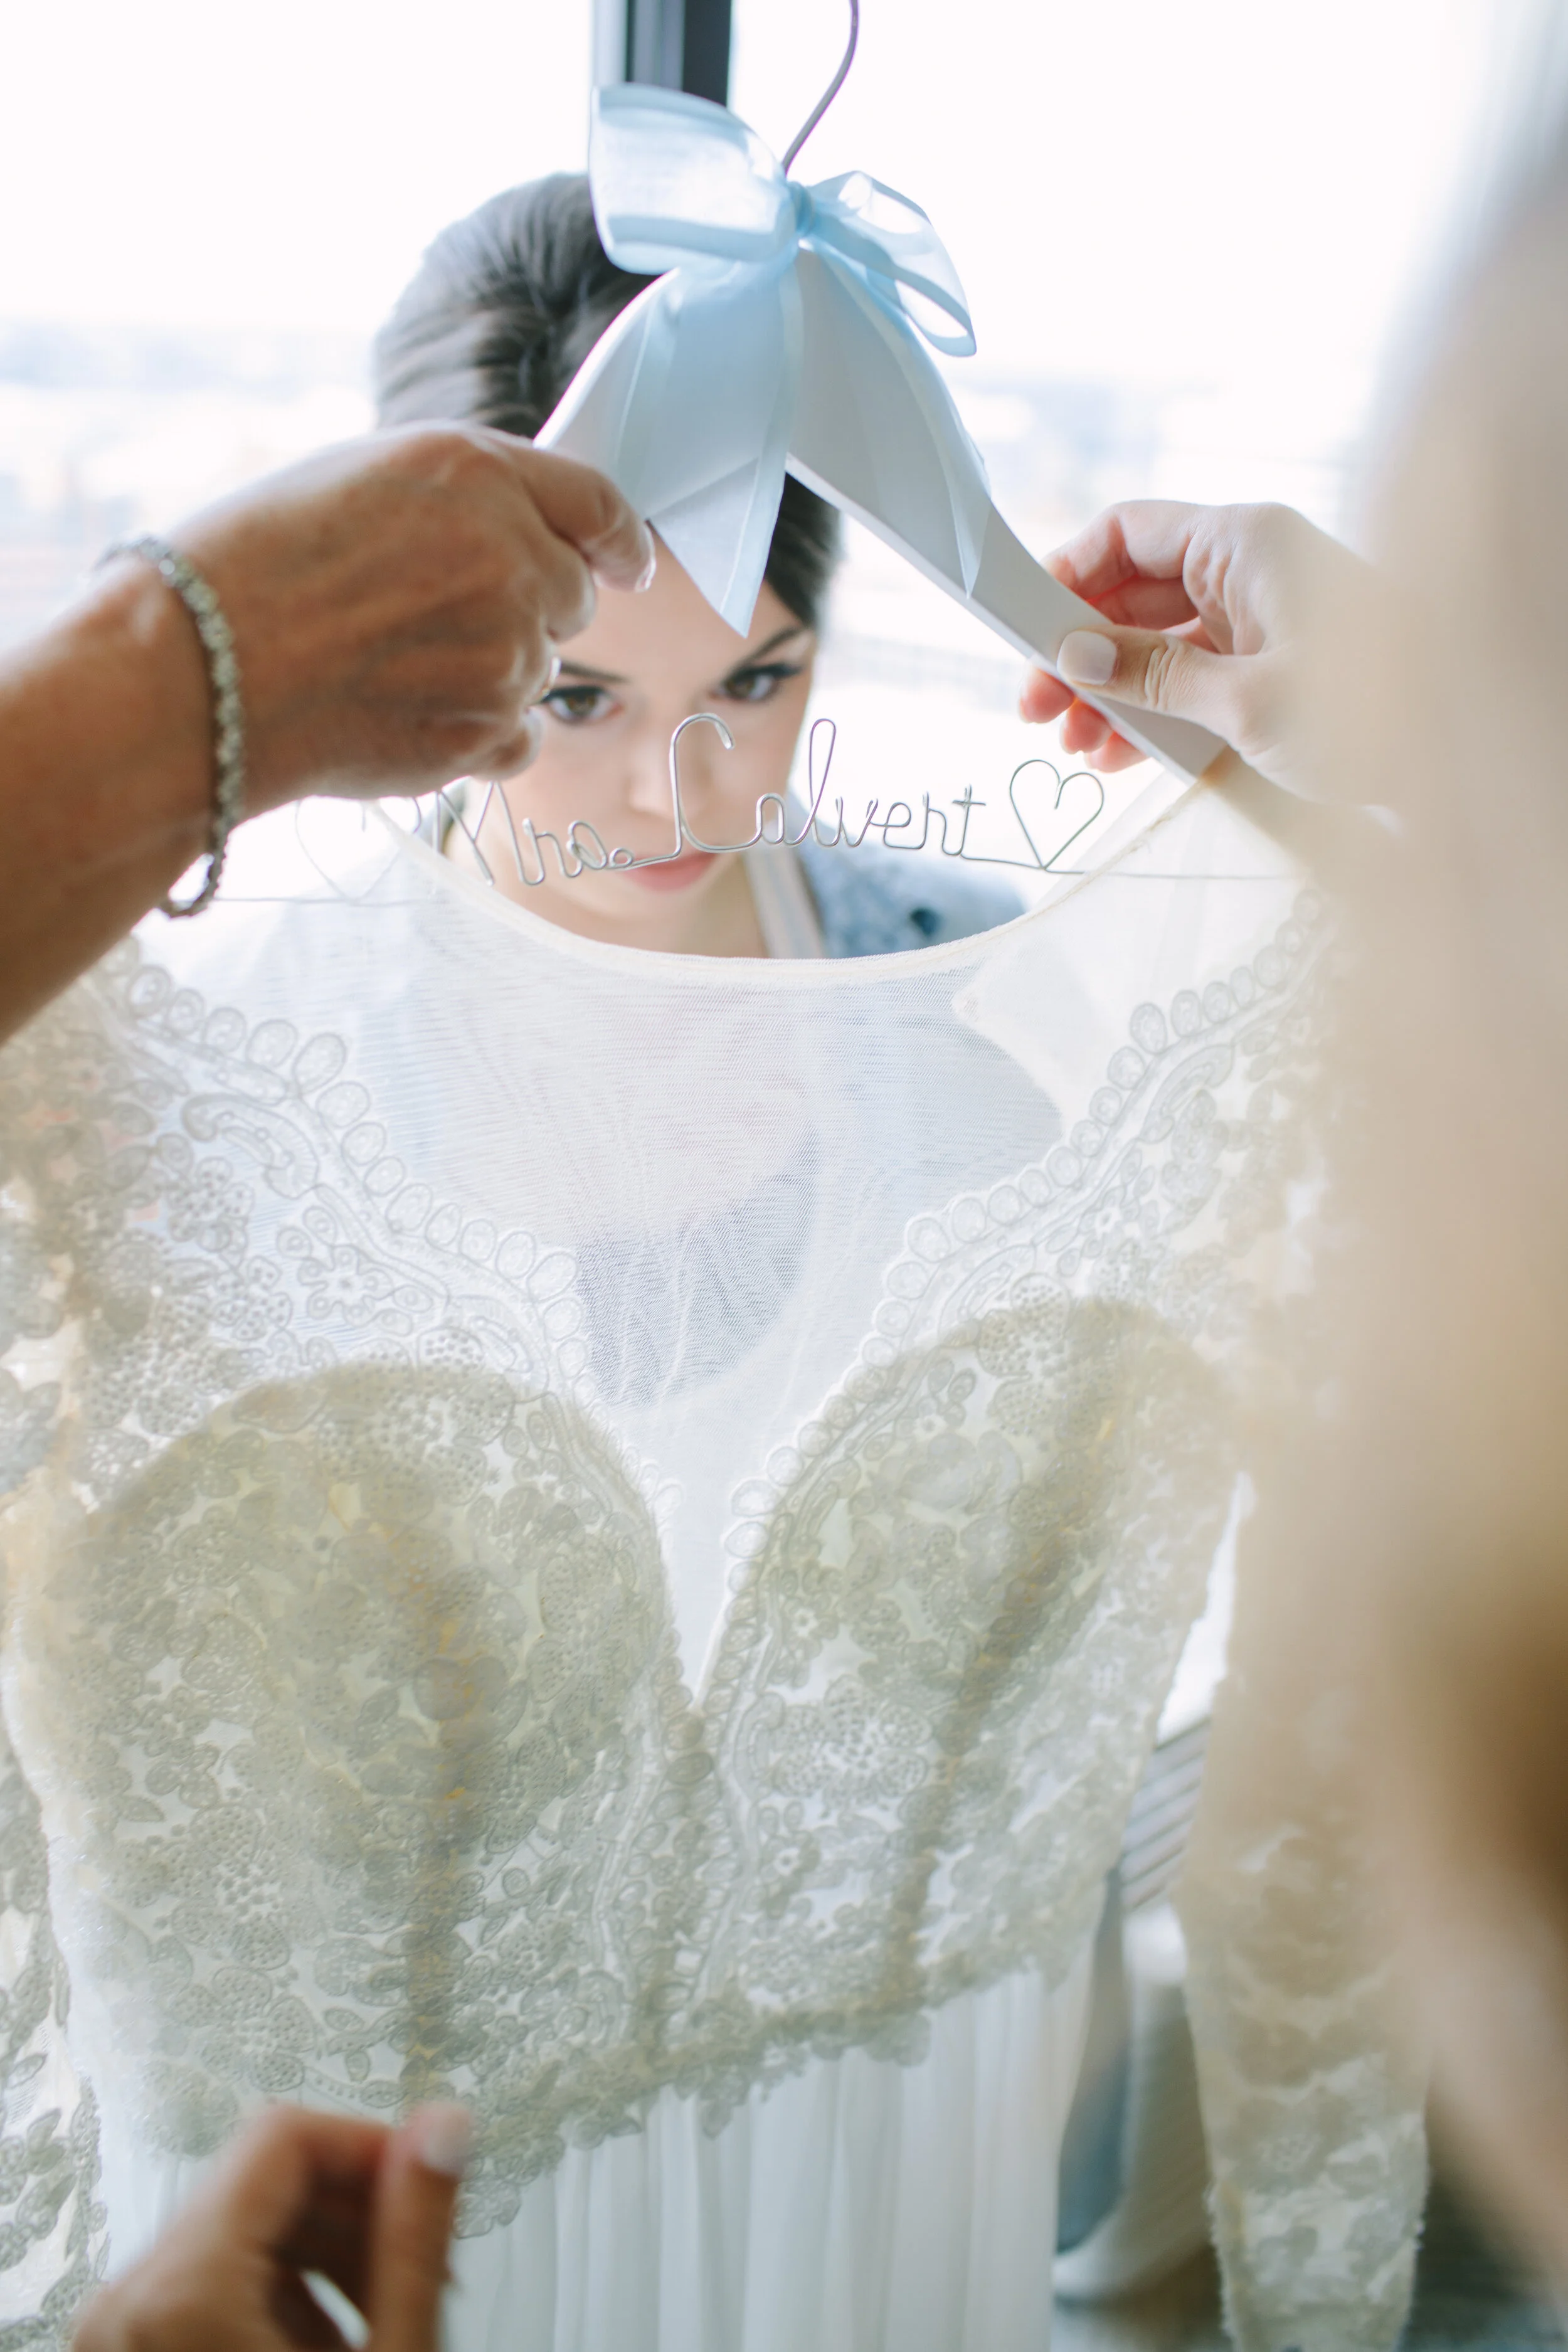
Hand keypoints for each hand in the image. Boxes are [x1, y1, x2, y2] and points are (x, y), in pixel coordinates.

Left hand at [72, 2102, 472, 2351]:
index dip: (371, 2145)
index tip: (425, 2184)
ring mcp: (115, 2328)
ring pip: (239, 2224)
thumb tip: (446, 2122)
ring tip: (382, 2312)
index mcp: (180, 2290)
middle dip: (356, 2209)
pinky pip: (208, 2275)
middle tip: (421, 2264)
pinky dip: (276, 2291)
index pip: (284, 2132)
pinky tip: (327, 2342)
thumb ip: (414, 2235)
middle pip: (263, 2180)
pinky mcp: (125, 2346)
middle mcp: (125, 2300)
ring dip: (324, 2252)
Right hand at [159, 426, 654, 810]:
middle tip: (437, 619)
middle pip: (571, 596)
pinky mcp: (488, 730)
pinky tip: (407, 714)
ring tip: (390, 666)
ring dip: (489, 672)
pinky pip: (520, 738)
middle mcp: (509, 557)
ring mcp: (507, 651)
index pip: (594, 503)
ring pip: (539, 670)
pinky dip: (480, 734)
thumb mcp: (360, 479)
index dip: (617, 538)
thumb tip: (518, 538)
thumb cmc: (252, 568)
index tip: (627, 561)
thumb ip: (458, 501)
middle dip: (527, 608)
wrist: (201, 671)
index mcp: (475, 473)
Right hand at [1019, 500, 1353, 791]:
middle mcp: (1248, 569)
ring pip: (1153, 640)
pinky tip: (1117, 754)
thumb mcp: (1248, 698)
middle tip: (1035, 710)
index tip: (1025, 631)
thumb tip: (1076, 658)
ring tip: (1074, 745)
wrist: (1459, 757)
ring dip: (1107, 690)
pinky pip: (1187, 677)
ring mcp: (1257, 618)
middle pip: (1131, 591)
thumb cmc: (1374, 711)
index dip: (1065, 576)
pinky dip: (1148, 710)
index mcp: (1244, 542)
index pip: (1127, 532)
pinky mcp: (1266, 665)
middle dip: (1078, 651)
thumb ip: (1154, 675)